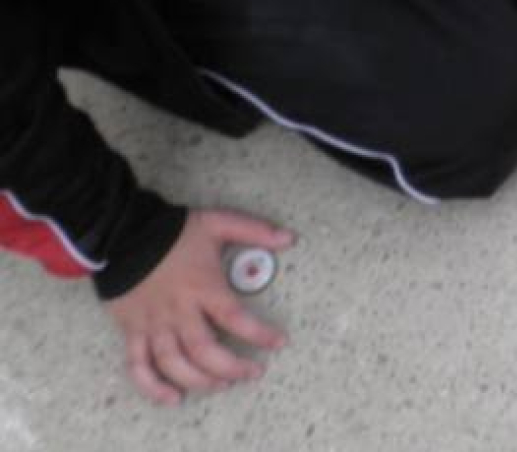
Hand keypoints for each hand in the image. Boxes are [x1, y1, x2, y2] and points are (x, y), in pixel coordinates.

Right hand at [104, 209, 292, 405]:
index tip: (279, 343)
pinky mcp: (131, 331)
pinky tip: (172, 398)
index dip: (259, 335)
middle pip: (204, 351)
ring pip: (174, 364)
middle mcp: (178, 311)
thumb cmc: (174, 232)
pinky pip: (138, 366)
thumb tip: (290, 238)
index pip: (235, 318)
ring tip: (222, 385)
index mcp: (203, 288)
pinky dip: (152, 387)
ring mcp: (153, 324)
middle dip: (232, 368)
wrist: (122, 233)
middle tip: (253, 373)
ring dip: (199, 381)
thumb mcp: (218, 223)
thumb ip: (255, 230)